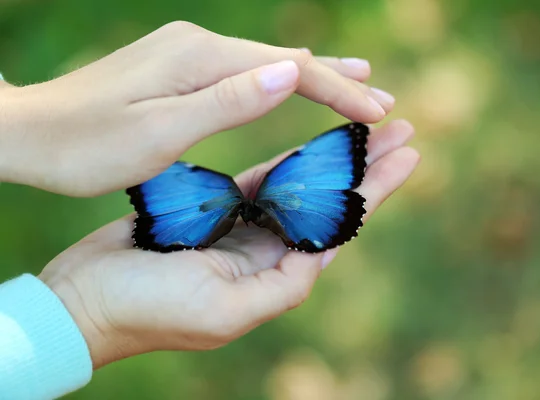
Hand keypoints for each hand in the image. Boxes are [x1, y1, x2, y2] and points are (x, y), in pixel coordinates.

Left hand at [0, 21, 393, 196]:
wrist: (28, 133)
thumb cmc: (87, 144)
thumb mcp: (159, 132)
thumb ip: (227, 101)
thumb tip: (290, 73)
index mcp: (201, 59)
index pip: (289, 71)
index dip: (338, 92)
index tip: (377, 112)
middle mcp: (198, 44)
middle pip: (284, 60)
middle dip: (337, 81)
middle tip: (382, 99)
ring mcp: (187, 52)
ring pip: (266, 62)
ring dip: (314, 77)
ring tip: (356, 83)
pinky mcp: (178, 66)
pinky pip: (243, 70)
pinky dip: (279, 80)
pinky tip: (291, 82)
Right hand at [38, 120, 418, 368]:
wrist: (85, 300)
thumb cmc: (149, 310)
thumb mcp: (223, 312)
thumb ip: (282, 286)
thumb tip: (325, 254)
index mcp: (274, 275)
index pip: (338, 227)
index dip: (374, 191)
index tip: (406, 156)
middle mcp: (265, 252)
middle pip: (329, 201)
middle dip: (365, 167)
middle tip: (402, 131)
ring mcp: (240, 228)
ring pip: (299, 186)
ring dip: (332, 158)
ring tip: (365, 128)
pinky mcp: (212, 209)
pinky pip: (258, 181)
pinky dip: (285, 161)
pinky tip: (311, 144)